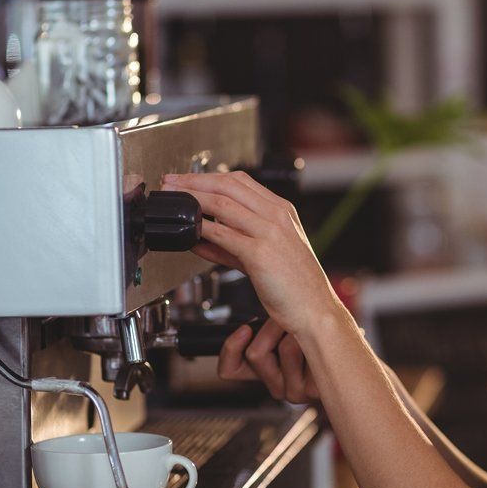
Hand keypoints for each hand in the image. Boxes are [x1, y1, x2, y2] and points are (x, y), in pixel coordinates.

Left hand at [160, 171, 349, 338]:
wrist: (315, 310)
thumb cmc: (295, 287)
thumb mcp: (266, 254)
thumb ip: (233, 244)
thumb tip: (203, 236)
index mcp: (282, 210)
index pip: (240, 181)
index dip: (209, 177)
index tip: (187, 180)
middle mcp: (277, 215)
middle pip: (228, 185)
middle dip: (194, 181)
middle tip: (170, 183)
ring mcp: (270, 232)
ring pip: (222, 204)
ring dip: (192, 199)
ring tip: (173, 200)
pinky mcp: (260, 253)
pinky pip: (223, 234)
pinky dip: (201, 229)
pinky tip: (188, 230)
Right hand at [217, 321, 319, 403]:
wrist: (348, 339)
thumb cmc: (316, 329)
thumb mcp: (278, 323)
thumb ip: (256, 329)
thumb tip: (242, 323)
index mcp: (267, 375)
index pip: (228, 370)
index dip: (231, 348)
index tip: (245, 329)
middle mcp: (279, 387)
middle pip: (254, 354)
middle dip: (271, 329)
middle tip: (288, 323)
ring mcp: (296, 393)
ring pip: (277, 351)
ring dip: (292, 330)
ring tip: (307, 332)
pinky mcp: (314, 391)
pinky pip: (296, 355)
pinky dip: (307, 339)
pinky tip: (319, 344)